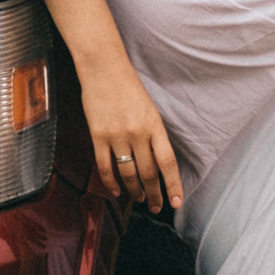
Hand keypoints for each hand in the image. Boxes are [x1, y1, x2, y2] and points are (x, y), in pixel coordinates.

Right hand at [80, 62, 182, 213]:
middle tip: (156, 206)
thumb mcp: (150, 109)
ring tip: (139, 199)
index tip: (176, 202)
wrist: (103, 68)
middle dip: (153, 194)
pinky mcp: (98, 135)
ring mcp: (116, 135)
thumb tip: (157, 163)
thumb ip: (153, 135)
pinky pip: (104, 166)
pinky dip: (110, 182)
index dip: (172, 185)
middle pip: (148, 173)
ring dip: (134, 190)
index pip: (167, 162)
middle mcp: (137, 132)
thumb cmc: (128, 87)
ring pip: (127, 173)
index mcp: (154, 125)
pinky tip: (116, 191)